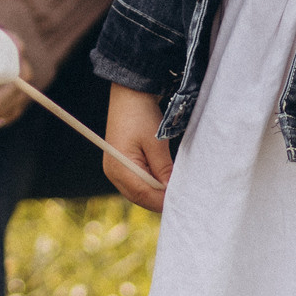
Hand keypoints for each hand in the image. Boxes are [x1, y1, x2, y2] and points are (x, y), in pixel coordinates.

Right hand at [101, 85, 171, 211]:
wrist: (130, 94)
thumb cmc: (141, 115)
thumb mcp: (156, 143)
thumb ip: (163, 170)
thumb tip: (171, 191)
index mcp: (119, 167)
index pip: (143, 194)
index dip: (163, 200)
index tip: (182, 200)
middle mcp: (113, 172)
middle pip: (139, 197)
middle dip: (159, 199)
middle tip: (181, 197)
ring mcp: (114, 169)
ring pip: (137, 192)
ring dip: (155, 192)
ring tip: (174, 188)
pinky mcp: (119, 164)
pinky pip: (135, 183)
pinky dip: (150, 184)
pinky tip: (163, 179)